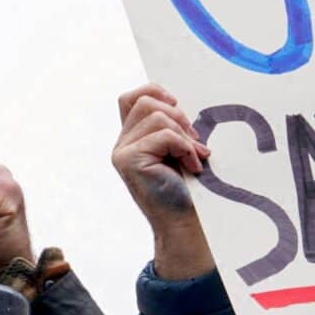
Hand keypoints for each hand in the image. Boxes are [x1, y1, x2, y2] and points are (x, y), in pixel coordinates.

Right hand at [112, 84, 214, 279]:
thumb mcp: (177, 150)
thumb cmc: (185, 189)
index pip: (131, 98)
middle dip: (177, 115)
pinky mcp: (129, 160)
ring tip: (193, 157)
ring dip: (183, 135)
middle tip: (193, 140)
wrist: (184, 222)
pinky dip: (185, 148)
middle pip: (145, 101)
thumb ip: (170, 128)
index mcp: (131, 140)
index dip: (155, 92)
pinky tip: (192, 167)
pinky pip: (164, 135)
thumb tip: (177, 104)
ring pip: (157, 116)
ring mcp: (122, 152)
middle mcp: (121, 145)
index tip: (178, 107)